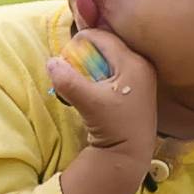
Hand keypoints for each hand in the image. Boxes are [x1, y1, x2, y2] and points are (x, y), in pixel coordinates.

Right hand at [41, 22, 154, 157]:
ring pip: (110, 56)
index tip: (66, 56)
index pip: (102, 37)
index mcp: (134, 63)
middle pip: (107, 45)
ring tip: (81, 79)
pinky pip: (115, 68)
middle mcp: (142, 64)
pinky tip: (93, 88)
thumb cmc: (114, 129)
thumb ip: (68, 81)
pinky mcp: (139, 86)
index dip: (80, 41)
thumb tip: (51, 61)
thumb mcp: (89, 104)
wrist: (130, 156)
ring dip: (92, 64)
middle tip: (71, 67)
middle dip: (85, 53)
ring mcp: (142, 75)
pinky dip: (100, 73)